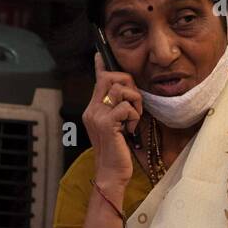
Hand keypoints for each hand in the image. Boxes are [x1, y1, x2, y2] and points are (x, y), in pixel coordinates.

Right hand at [84, 52, 142, 189]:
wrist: (111, 173)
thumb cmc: (117, 151)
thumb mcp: (117, 127)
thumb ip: (118, 110)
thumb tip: (126, 97)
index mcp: (93, 109)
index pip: (97, 80)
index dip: (101, 66)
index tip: (100, 54)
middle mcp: (92, 109)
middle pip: (111, 78)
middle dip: (130, 85)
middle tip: (135, 105)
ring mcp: (98, 116)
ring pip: (121, 90)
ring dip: (135, 102)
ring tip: (134, 119)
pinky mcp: (107, 124)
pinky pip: (125, 106)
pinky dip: (134, 115)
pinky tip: (131, 129)